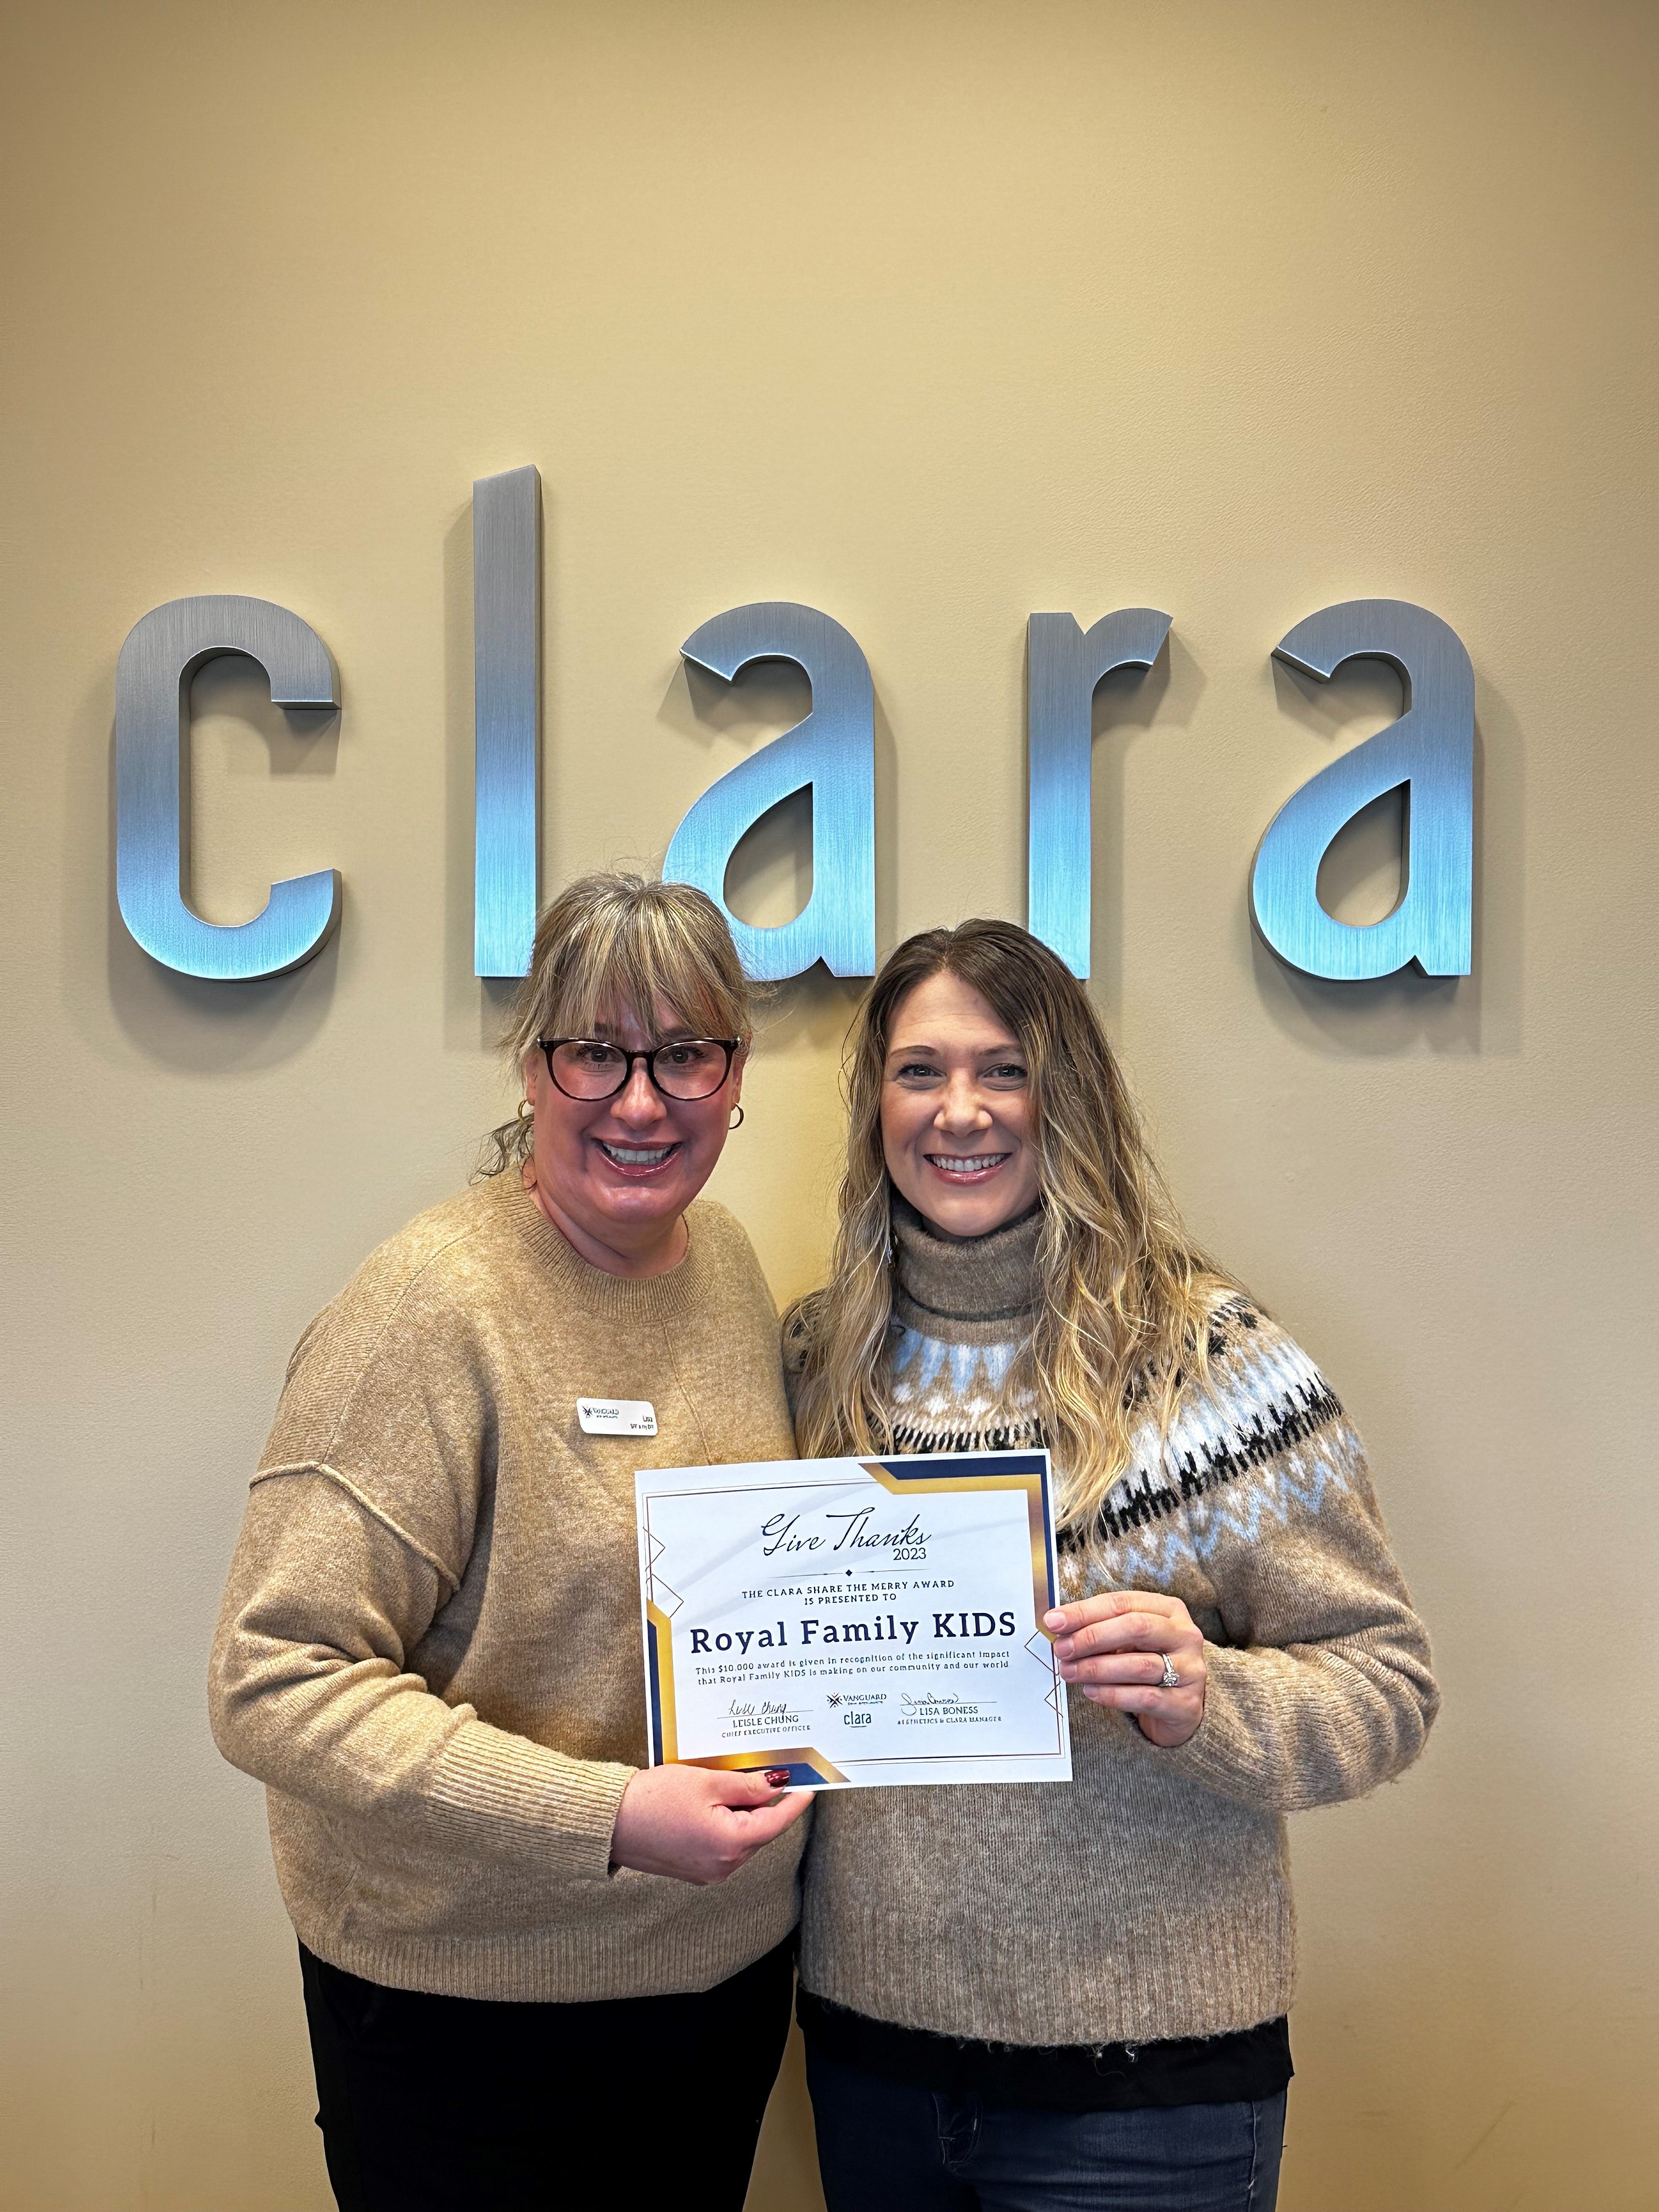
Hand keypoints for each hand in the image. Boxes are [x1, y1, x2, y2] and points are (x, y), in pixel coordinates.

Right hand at [610, 1763, 811, 1883]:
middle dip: (767, 1804)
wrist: (609, 1822)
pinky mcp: (693, 1869)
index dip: (795, 1802)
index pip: (776, 1822)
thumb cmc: (653, 1799)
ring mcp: (707, 1872)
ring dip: (745, 1813)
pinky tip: (717, 1802)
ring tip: (738, 1783)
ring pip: (742, 1839)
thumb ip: (747, 1785)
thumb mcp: (707, 1782)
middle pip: (760, 1831)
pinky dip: (728, 1824)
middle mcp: (723, 1866)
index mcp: (730, 1844)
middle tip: (772, 1774)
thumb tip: (778, 1783)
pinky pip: (723, 1846)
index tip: (809, 1786)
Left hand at [1045, 1591, 1206, 1749]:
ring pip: (1139, 1665)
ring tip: (1069, 1672)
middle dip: (1091, 1637)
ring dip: (1097, 1668)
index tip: (1054, 1621)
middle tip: (1062, 1649)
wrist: (1181, 1708)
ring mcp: (1190, 1670)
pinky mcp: (1185, 1704)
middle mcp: (1184, 1635)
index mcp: (1169, 1610)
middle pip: (1135, 1628)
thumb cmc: (1149, 1662)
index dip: (1085, 1611)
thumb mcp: (1130, 1639)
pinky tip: (1090, 1691)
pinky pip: (1145, 1697)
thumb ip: (1101, 1628)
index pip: (1122, 1602)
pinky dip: (1112, 1694)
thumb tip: (1058, 1625)